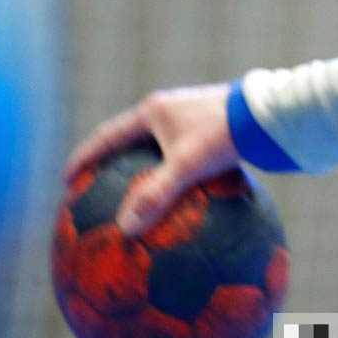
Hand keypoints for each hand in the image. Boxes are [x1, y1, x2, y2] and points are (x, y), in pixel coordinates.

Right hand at [62, 83, 239, 237]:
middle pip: (130, 139)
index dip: (84, 157)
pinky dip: (175, 173)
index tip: (66, 180)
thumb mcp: (188, 165)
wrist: (270, 113)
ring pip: (159, 146)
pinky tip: (182, 198)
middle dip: (112, 163)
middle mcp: (171, 108)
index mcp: (155, 111)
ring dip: (145, 168)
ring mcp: (193, 115)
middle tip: (96, 188)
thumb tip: (125, 229)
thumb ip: (156, 195)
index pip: (107, 136)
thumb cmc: (226, 133)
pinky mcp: (214, 125)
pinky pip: (184, 153)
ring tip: (136, 195)